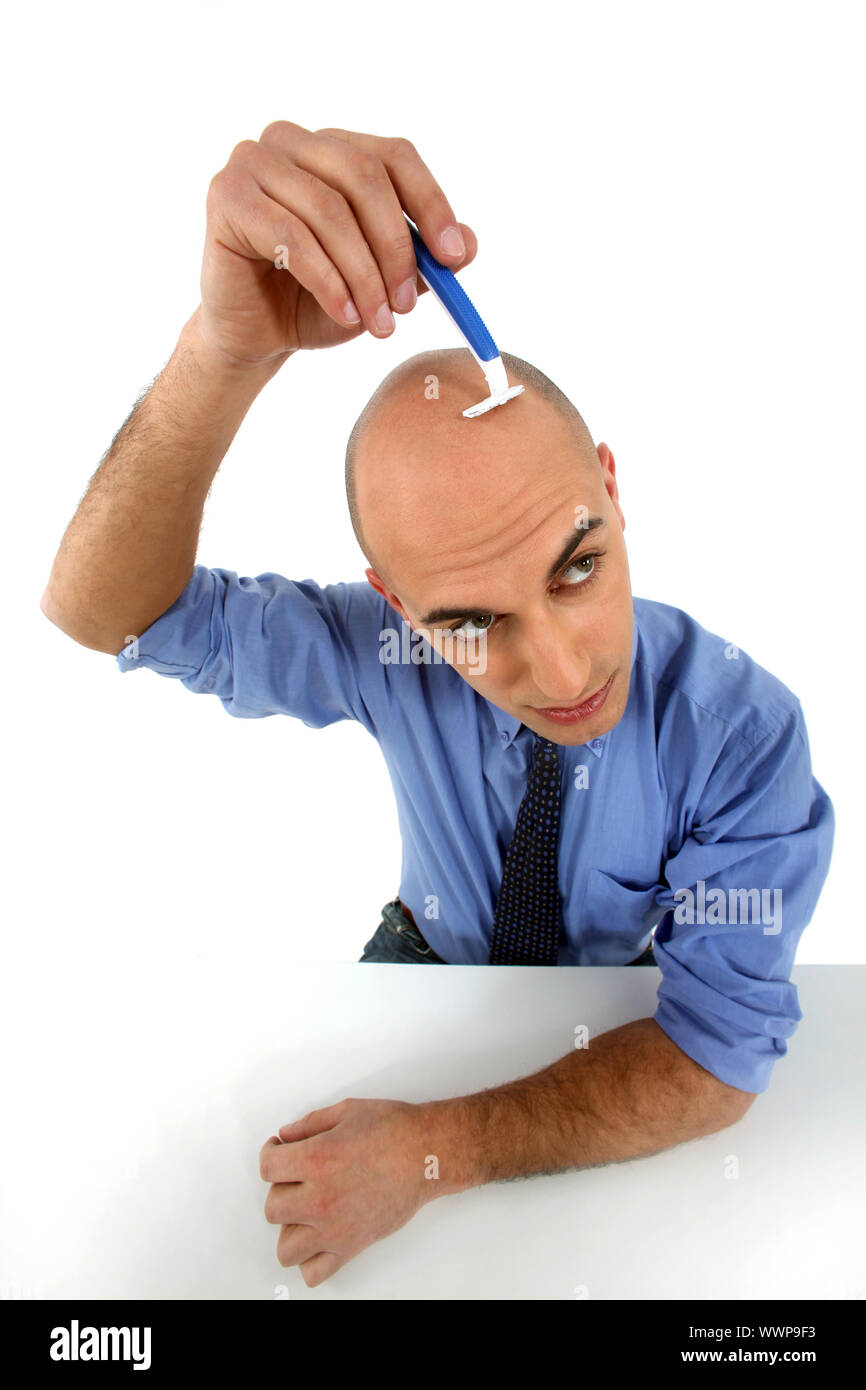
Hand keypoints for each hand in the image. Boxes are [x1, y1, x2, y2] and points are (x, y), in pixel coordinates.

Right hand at [199, 120, 477, 364]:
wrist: (255, 336)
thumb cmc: (316, 302)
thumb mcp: (382, 283)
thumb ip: (423, 261)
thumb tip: (470, 244)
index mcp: (334, 148)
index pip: (394, 155)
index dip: (430, 203)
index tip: (454, 257)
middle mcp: (292, 141)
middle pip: (364, 177)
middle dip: (395, 247)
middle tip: (408, 305)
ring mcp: (254, 162)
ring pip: (329, 211)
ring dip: (363, 275)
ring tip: (379, 323)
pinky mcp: (226, 195)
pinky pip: (291, 236)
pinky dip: (328, 281)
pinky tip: (345, 315)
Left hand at [259, 1096, 437, 1286]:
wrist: (428, 1154)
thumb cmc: (395, 1130)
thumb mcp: (346, 1111)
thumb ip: (309, 1124)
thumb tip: (286, 1136)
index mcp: (315, 1159)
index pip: (267, 1168)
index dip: (269, 1155)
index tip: (277, 1152)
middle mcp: (320, 1198)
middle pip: (272, 1207)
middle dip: (281, 1189)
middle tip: (296, 1178)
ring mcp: (335, 1227)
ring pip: (286, 1247)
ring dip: (290, 1228)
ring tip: (304, 1212)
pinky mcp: (351, 1246)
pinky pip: (315, 1272)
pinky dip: (310, 1260)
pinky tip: (318, 1238)